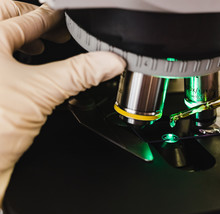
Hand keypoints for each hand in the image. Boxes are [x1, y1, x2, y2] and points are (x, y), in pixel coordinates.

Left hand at [0, 0, 125, 205]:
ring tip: (41, 46)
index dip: (51, 16)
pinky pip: (9, 73)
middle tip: (54, 28)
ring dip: (24, 44)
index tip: (67, 18)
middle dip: (32, 23)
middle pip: (6, 23)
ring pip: (4, 48)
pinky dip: (22, 70)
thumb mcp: (40, 91)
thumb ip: (79, 73)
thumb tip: (109, 61)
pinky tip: (33, 80)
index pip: (25, 17)